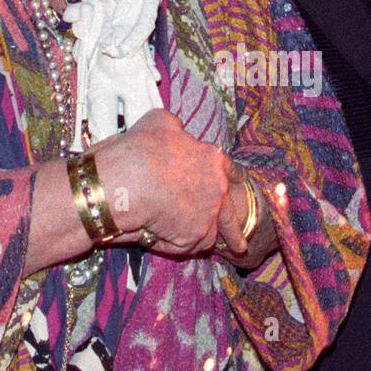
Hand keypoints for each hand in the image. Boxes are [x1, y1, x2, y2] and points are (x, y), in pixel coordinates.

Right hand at [97, 110, 244, 256]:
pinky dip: (178, 244)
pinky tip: (162, 239)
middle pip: (230, 210)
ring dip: (208, 237)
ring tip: (222, 248)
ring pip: (213, 231)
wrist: (130, 180)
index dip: (229, 179)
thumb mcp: (160, 122)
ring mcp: (209, 214)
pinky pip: (191, 245)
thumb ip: (175, 128)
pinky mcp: (196, 236)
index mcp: (212, 158)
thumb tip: (177, 130)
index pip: (229, 171)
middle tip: (240, 243)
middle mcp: (218, 188)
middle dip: (234, 227)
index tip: (232, 186)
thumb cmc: (143, 147)